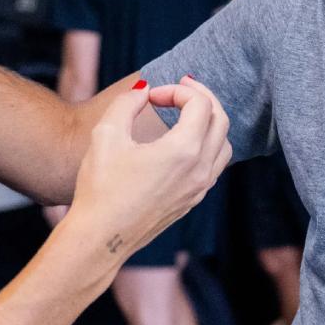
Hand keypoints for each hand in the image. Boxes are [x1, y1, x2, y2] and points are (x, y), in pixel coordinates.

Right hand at [60, 77, 230, 267]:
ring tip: (186, 112)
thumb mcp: (106, 134)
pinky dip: (208, 145)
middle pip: (221, 119)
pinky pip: (214, 165)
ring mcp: (200, 188)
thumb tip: (145, 90)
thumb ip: (128, 103)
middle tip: (180, 87)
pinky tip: (184, 142)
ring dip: (209, 122)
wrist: (101, 237)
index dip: (176, 90)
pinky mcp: (193, 200)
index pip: (200, 103)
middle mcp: (200, 169)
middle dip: (201, 97)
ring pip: (224, 144)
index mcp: (184, 150)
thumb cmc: (101, 187)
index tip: (152, 96)